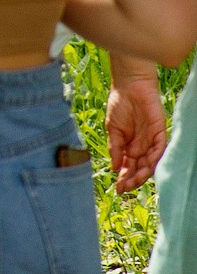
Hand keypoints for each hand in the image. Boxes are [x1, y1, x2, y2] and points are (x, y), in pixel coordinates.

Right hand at [106, 68, 169, 195]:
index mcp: (128, 146)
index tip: (117, 188)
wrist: (129, 85)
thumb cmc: (119, 103)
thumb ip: (115, 148)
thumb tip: (113, 167)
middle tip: (125, 187)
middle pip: (139, 168)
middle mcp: (141, 146)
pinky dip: (154, 159)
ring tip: (134, 180)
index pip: (128, 166)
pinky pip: (160, 149)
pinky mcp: (160, 132)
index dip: (123, 178)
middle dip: (132, 179)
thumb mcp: (112, 129)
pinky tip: (146, 167)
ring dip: (142, 173)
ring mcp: (151, 140)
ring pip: (150, 162)